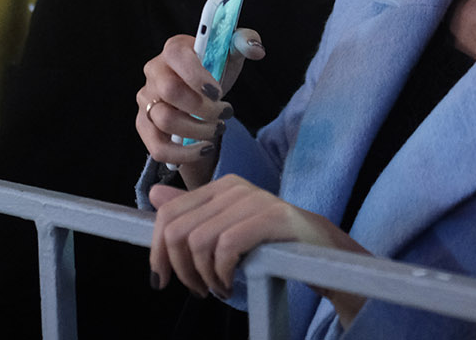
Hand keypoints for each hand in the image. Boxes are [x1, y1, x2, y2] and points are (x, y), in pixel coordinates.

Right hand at [136, 29, 263, 185]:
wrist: (200, 95)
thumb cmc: (214, 71)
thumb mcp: (230, 54)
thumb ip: (244, 42)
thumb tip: (255, 50)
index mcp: (174, 49)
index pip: (176, 55)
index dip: (197, 76)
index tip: (218, 92)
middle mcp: (154, 71)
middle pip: (170, 91)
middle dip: (203, 108)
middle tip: (225, 113)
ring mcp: (146, 99)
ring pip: (164, 120)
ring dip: (197, 130)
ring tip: (217, 128)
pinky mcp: (144, 125)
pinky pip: (157, 147)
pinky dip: (184, 154)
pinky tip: (204, 148)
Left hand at [148, 176, 369, 324]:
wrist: (321, 248)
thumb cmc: (270, 243)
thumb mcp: (226, 229)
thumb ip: (191, 213)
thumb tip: (154, 195)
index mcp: (219, 187)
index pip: (168, 213)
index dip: (157, 251)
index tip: (162, 280)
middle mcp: (233, 186)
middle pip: (178, 230)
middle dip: (181, 269)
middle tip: (198, 289)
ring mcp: (253, 199)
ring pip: (199, 241)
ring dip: (204, 276)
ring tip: (220, 288)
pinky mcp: (272, 217)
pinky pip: (227, 247)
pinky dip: (223, 273)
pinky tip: (232, 284)